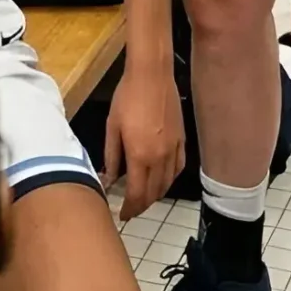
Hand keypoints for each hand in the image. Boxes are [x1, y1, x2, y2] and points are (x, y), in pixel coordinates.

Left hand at [103, 60, 183, 222]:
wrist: (151, 75)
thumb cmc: (126, 98)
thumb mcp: (112, 128)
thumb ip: (111, 157)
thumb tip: (108, 179)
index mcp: (140, 156)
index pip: (137, 194)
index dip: (130, 209)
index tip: (123, 215)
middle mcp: (160, 157)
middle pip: (154, 193)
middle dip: (142, 205)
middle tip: (131, 209)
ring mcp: (174, 149)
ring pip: (168, 183)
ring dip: (156, 195)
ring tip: (143, 198)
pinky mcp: (182, 140)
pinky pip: (178, 168)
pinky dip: (169, 179)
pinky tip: (162, 180)